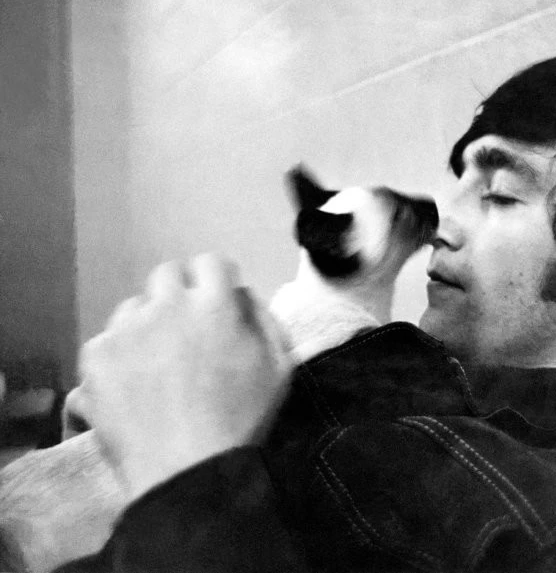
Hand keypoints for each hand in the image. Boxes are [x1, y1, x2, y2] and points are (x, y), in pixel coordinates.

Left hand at [69, 253, 290, 499]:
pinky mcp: (96, 356)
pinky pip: (105, 341)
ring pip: (134, 308)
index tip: (216, 301)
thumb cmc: (242, 421)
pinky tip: (129, 386)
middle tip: (185, 329)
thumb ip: (265, 320)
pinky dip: (117, 357)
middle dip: (179, 294)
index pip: (212, 262)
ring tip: (154, 363)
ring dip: (147, 324)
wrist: (187, 472)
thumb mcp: (280, 369)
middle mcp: (168, 305)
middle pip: (167, 275)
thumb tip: (243, 295)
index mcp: (215, 305)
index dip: (216, 280)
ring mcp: (127, 329)